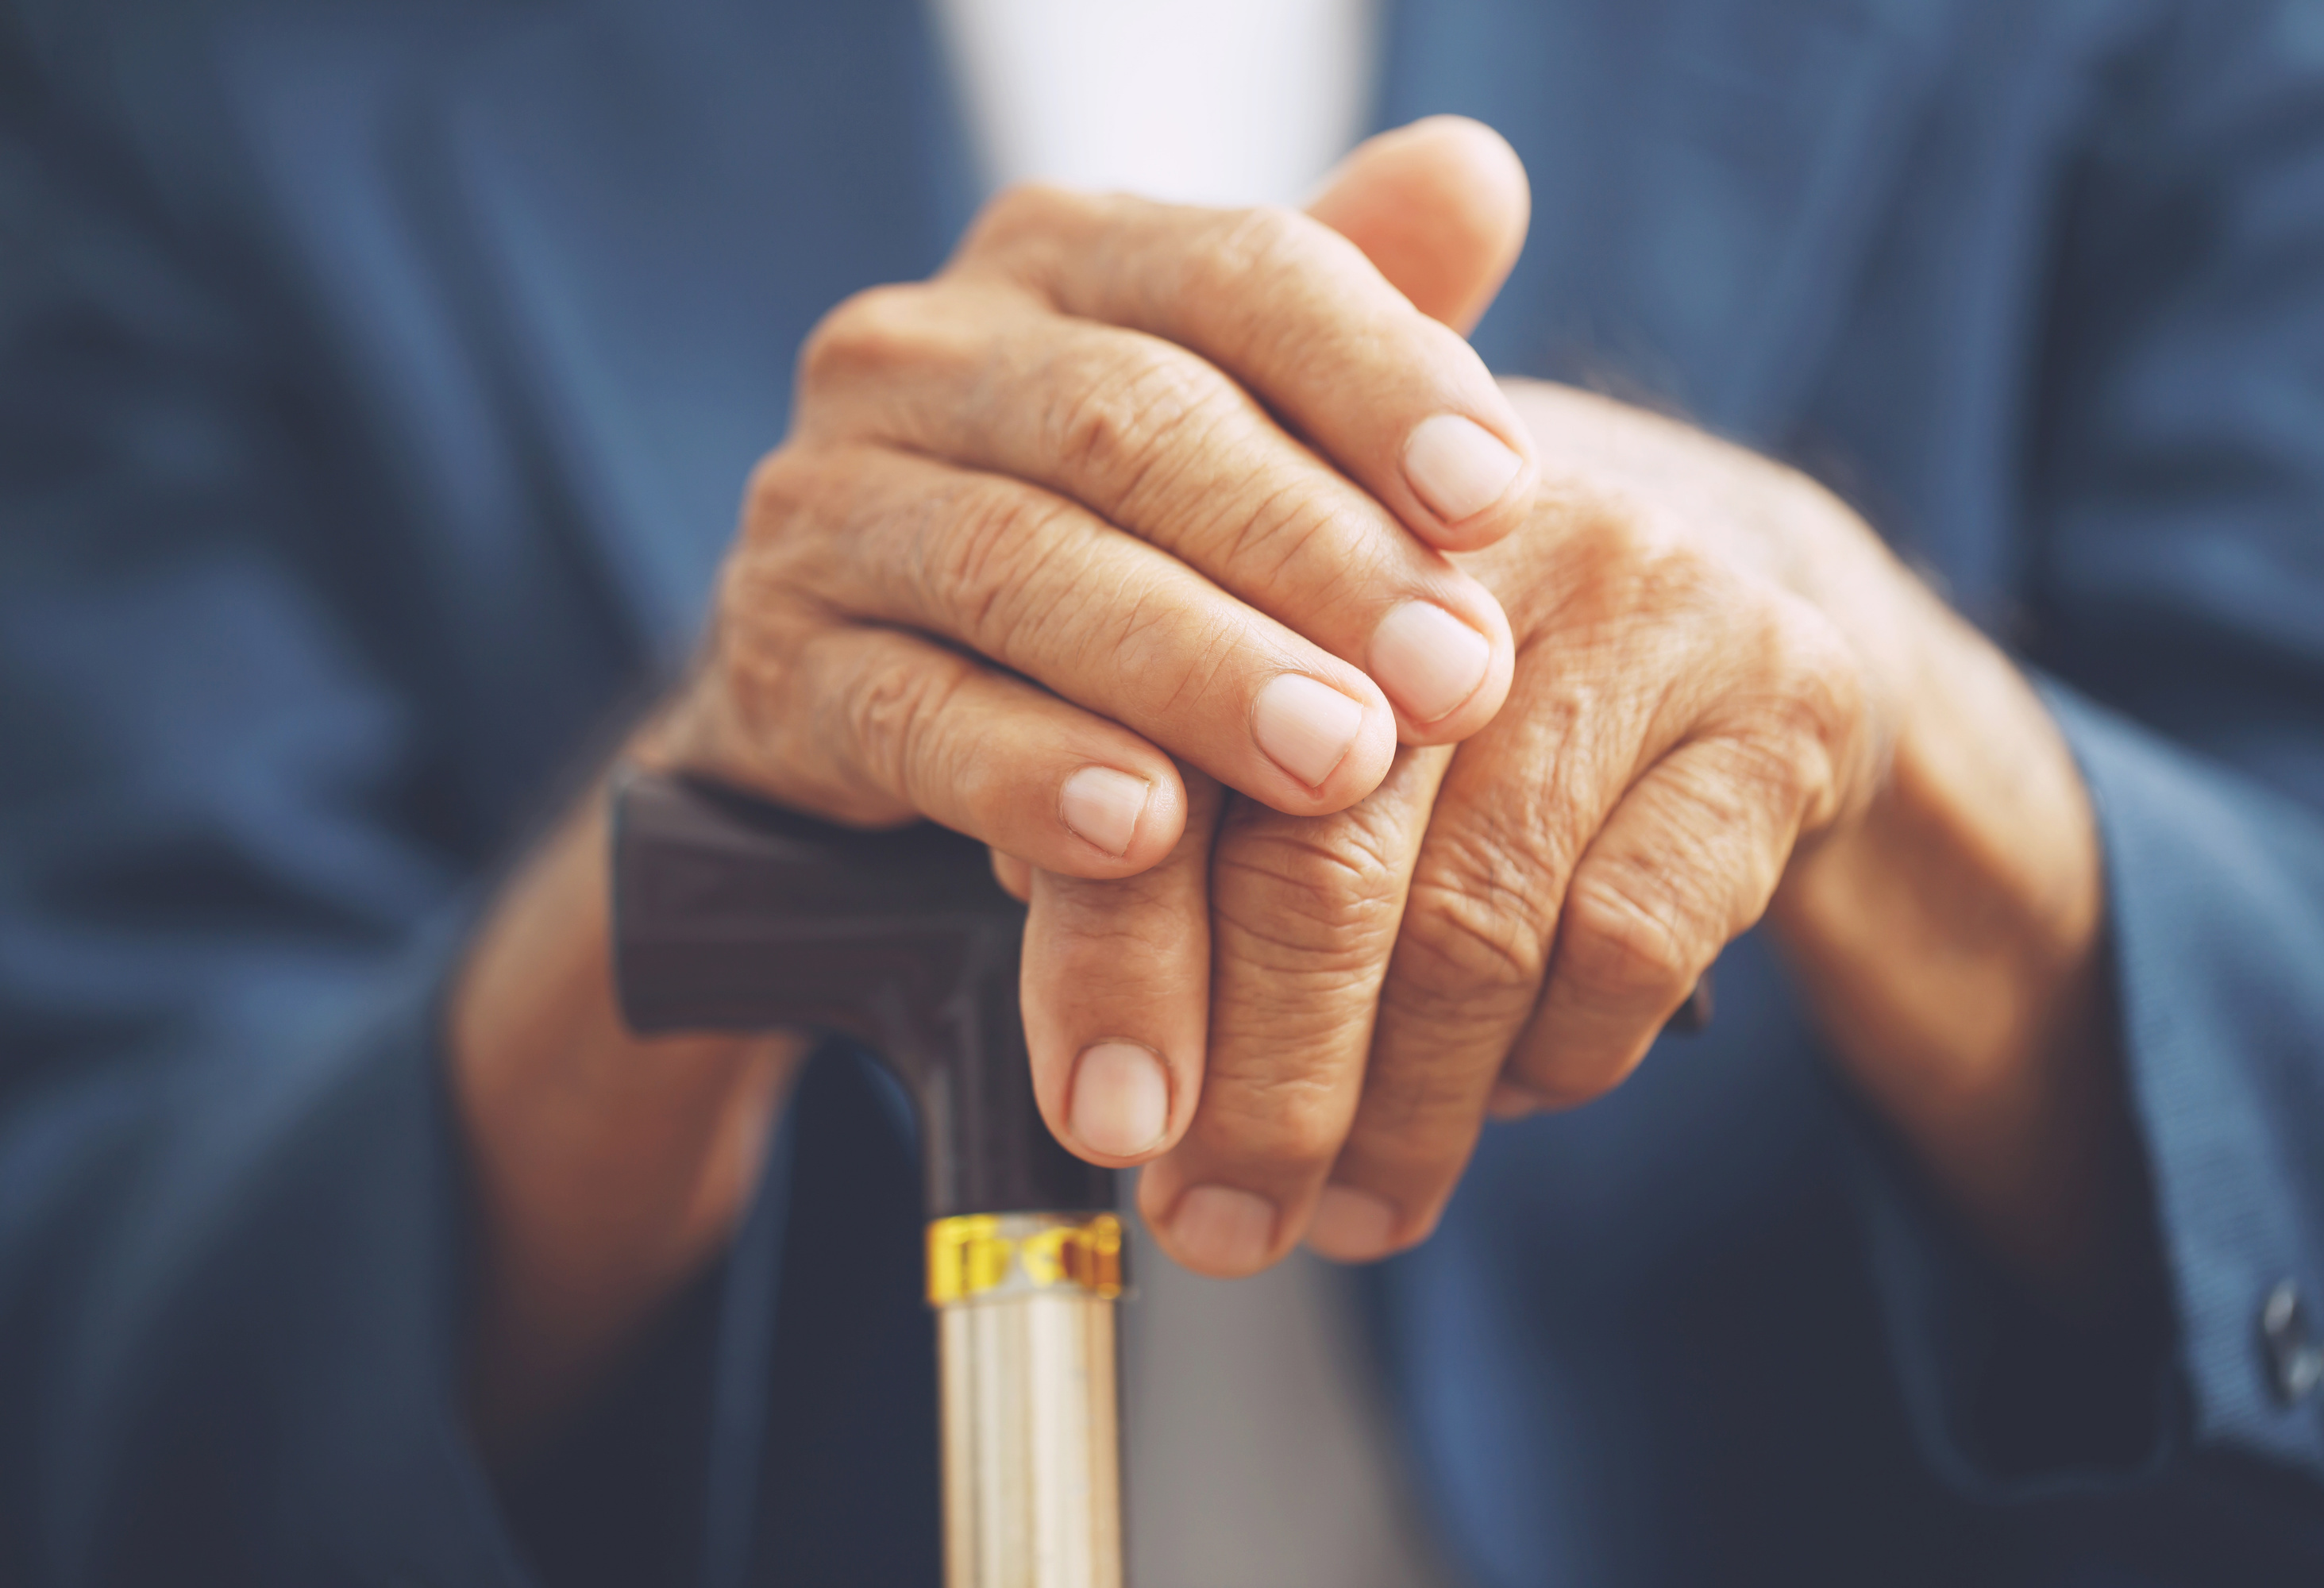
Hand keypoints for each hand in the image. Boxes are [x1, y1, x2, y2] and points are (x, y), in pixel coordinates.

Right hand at [447, 118, 1540, 1448]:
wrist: (892, 686)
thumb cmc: (1129, 536)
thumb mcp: (1245, 423)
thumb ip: (1354, 315)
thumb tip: (1477, 172)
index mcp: (1063, 255)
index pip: (1238, 272)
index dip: (1376, 376)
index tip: (1501, 500)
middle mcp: (922, 349)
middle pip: (1129, 424)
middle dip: (1306, 554)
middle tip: (1453, 678)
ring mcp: (829, 501)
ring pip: (1017, 568)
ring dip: (1190, 668)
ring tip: (1334, 760)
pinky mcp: (773, 660)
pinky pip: (904, 711)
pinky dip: (1023, 772)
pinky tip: (1138, 832)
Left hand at [1039, 382, 2131, 1314]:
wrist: (1749, 582)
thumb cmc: (1459, 684)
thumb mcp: (1299, 704)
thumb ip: (1168, 810)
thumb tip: (1078, 1020)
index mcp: (1281, 519)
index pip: (1159, 760)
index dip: (1117, 958)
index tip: (1105, 1126)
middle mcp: (1452, 540)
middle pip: (1319, 859)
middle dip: (1262, 1087)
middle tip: (1221, 1229)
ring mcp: (1634, 603)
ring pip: (1475, 927)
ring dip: (1400, 1117)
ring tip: (1351, 1217)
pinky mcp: (1777, 701)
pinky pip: (1627, 943)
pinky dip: (1552, 1062)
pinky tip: (1511, 1095)